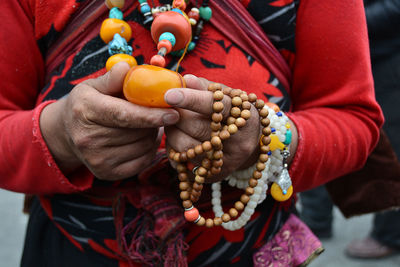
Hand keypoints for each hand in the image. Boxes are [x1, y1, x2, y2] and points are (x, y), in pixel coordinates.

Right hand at [40, 63, 179, 180]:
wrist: (67, 133)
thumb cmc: (87, 104)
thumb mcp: (93, 86)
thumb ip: (113, 78)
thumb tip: (128, 68)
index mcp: (86, 110)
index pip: (124, 115)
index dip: (151, 115)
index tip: (174, 113)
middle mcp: (88, 138)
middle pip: (138, 132)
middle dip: (154, 121)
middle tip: (157, 112)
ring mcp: (96, 159)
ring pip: (143, 146)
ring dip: (153, 134)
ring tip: (147, 124)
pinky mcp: (106, 173)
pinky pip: (142, 161)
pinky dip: (150, 149)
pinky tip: (143, 138)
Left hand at [164, 75, 261, 181]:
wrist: (249, 142)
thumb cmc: (233, 112)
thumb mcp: (226, 95)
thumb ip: (205, 86)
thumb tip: (186, 79)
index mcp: (244, 116)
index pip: (216, 105)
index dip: (191, 99)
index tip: (169, 94)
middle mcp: (238, 142)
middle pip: (197, 127)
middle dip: (177, 115)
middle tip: (169, 106)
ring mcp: (226, 161)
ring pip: (187, 146)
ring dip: (172, 131)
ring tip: (174, 121)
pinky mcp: (212, 175)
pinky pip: (182, 161)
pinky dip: (174, 146)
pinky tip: (179, 136)